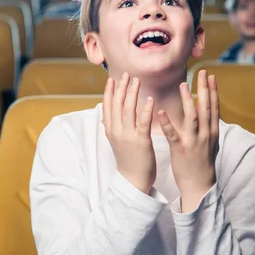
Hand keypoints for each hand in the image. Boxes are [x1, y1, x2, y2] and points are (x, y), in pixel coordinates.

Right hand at [103, 72, 155, 193]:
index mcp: (110, 130)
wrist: (132, 180)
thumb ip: (111, 127)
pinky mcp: (140, 141)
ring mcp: (127, 136)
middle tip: (127, 74)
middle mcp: (116, 131)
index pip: (107, 106)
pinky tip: (150, 99)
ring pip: (128, 110)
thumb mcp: (115, 142)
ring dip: (132, 93)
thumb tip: (104, 116)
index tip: (113, 78)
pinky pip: (142, 122)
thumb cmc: (127, 160)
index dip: (110, 91)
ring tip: (137, 80)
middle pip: (117, 104)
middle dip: (121, 88)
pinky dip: (145, 109)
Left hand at [158, 70, 218, 211]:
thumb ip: (208, 126)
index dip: (213, 90)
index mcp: (212, 131)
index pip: (214, 107)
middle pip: (206, 108)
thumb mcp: (210, 142)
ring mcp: (193, 142)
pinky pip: (173, 134)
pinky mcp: (180, 150)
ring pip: (192, 118)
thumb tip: (209, 110)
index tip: (211, 75)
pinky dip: (168, 122)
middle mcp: (205, 134)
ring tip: (182, 85)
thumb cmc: (202, 162)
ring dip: (187, 101)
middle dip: (204, 89)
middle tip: (202, 72)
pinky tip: (161, 111)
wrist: (199, 186)